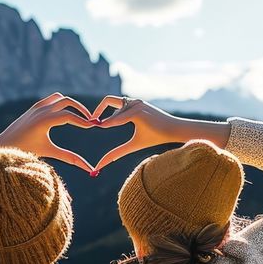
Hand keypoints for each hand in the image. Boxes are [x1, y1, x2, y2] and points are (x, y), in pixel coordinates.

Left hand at [0, 93, 96, 171]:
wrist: (4, 144)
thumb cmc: (26, 150)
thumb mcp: (50, 152)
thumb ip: (70, 158)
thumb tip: (90, 169)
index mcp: (45, 120)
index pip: (69, 116)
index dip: (84, 121)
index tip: (94, 126)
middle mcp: (41, 110)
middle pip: (68, 102)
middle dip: (81, 110)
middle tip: (91, 121)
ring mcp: (37, 106)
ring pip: (60, 98)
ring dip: (72, 105)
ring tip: (81, 117)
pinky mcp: (34, 107)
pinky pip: (52, 99)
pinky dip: (61, 103)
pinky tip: (66, 114)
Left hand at [89, 96, 230, 170]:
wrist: (173, 132)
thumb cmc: (155, 136)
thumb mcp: (133, 145)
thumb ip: (117, 152)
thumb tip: (102, 164)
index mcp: (131, 108)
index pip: (111, 104)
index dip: (99, 112)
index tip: (90, 123)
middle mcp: (134, 102)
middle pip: (108, 100)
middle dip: (96, 110)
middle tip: (89, 122)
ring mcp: (138, 104)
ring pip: (116, 112)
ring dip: (108, 122)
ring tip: (98, 127)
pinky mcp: (140, 111)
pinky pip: (121, 117)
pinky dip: (111, 122)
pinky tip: (103, 126)